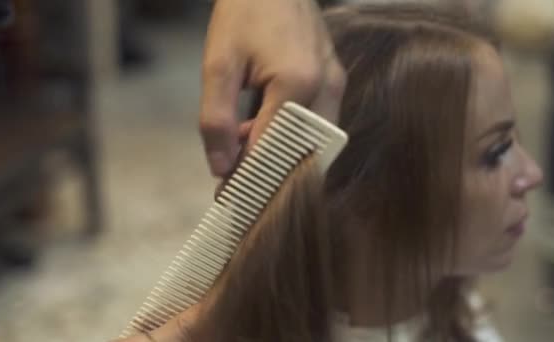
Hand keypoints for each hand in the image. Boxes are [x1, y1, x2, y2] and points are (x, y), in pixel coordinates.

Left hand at [199, 0, 345, 176]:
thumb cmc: (243, 14)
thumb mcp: (218, 65)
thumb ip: (217, 119)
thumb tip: (221, 168)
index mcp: (297, 82)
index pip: (274, 149)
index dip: (249, 177)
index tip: (227, 196)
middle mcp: (326, 87)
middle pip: (302, 154)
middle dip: (269, 175)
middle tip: (237, 185)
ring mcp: (336, 83)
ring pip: (313, 144)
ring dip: (281, 156)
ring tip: (242, 153)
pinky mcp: (336, 79)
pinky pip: (317, 125)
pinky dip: (290, 137)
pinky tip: (259, 130)